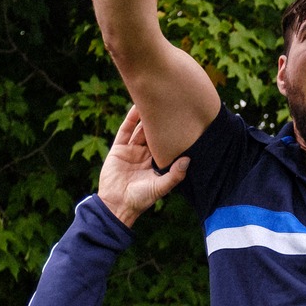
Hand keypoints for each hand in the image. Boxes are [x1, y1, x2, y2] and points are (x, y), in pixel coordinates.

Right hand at [97, 105, 188, 227]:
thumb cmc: (141, 199)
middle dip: (161, 120)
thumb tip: (188, 160)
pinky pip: (125, 130)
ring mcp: (132, 150)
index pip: (167, 142)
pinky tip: (136, 107)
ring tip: (155, 100)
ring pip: (140, 129)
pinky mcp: (119, 149)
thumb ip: (175, 175)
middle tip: (171, 103)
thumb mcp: (161, 187)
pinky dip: (130, 119)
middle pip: (154, 133)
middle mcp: (146, 154)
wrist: (117, 205)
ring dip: (147, 116)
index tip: (183, 118)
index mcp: (158, 162)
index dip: (174, 131)